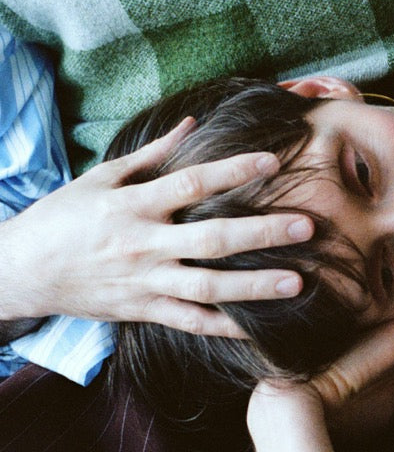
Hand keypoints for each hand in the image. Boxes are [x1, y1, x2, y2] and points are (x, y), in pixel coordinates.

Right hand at [0, 118, 313, 336]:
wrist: (23, 270)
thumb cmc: (64, 217)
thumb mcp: (101, 177)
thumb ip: (152, 154)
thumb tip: (193, 124)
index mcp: (134, 205)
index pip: (192, 183)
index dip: (233, 171)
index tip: (272, 161)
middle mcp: (144, 245)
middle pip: (212, 239)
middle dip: (262, 233)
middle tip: (308, 226)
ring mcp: (146, 282)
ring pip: (209, 288)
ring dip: (256, 286)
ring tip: (298, 282)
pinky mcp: (145, 311)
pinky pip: (192, 323)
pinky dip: (227, 327)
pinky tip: (261, 325)